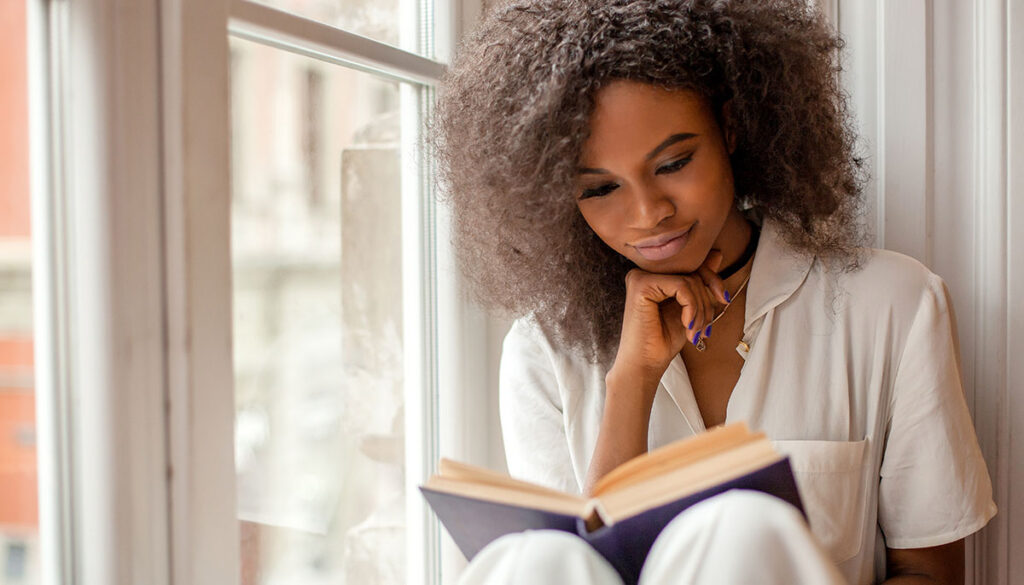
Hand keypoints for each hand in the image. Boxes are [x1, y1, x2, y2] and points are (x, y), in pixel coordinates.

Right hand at [608, 251, 728, 389]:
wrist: (644, 365)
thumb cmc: (663, 341)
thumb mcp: (689, 308)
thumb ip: (699, 282)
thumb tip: (716, 254)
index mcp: (654, 276)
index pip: (692, 266)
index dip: (713, 281)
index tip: (723, 301)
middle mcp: (644, 272)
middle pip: (693, 272)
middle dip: (707, 301)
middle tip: (705, 328)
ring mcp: (640, 277)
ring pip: (689, 280)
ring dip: (701, 310)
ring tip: (696, 332)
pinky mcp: (641, 285)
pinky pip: (681, 286)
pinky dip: (692, 308)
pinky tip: (687, 325)